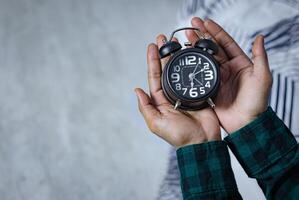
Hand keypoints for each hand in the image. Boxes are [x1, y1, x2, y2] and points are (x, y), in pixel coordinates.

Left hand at [135, 35, 220, 147]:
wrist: (202, 141)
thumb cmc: (179, 136)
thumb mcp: (157, 124)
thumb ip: (146, 107)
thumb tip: (136, 90)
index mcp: (160, 100)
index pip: (154, 76)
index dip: (152, 61)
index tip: (152, 46)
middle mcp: (171, 94)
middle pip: (166, 69)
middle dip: (164, 53)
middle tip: (163, 38)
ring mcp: (185, 92)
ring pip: (179, 69)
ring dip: (177, 55)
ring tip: (176, 40)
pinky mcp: (199, 91)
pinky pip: (194, 74)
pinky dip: (192, 63)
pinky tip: (191, 53)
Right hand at [186, 17, 271, 132]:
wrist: (245, 123)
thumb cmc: (257, 102)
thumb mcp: (262, 78)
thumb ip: (260, 57)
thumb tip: (260, 38)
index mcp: (239, 63)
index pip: (225, 43)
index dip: (215, 31)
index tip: (205, 22)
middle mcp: (227, 69)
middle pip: (212, 48)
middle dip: (201, 36)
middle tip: (190, 26)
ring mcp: (216, 78)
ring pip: (203, 59)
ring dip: (194, 48)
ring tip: (184, 39)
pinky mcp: (209, 88)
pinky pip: (199, 75)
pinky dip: (192, 66)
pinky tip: (185, 59)